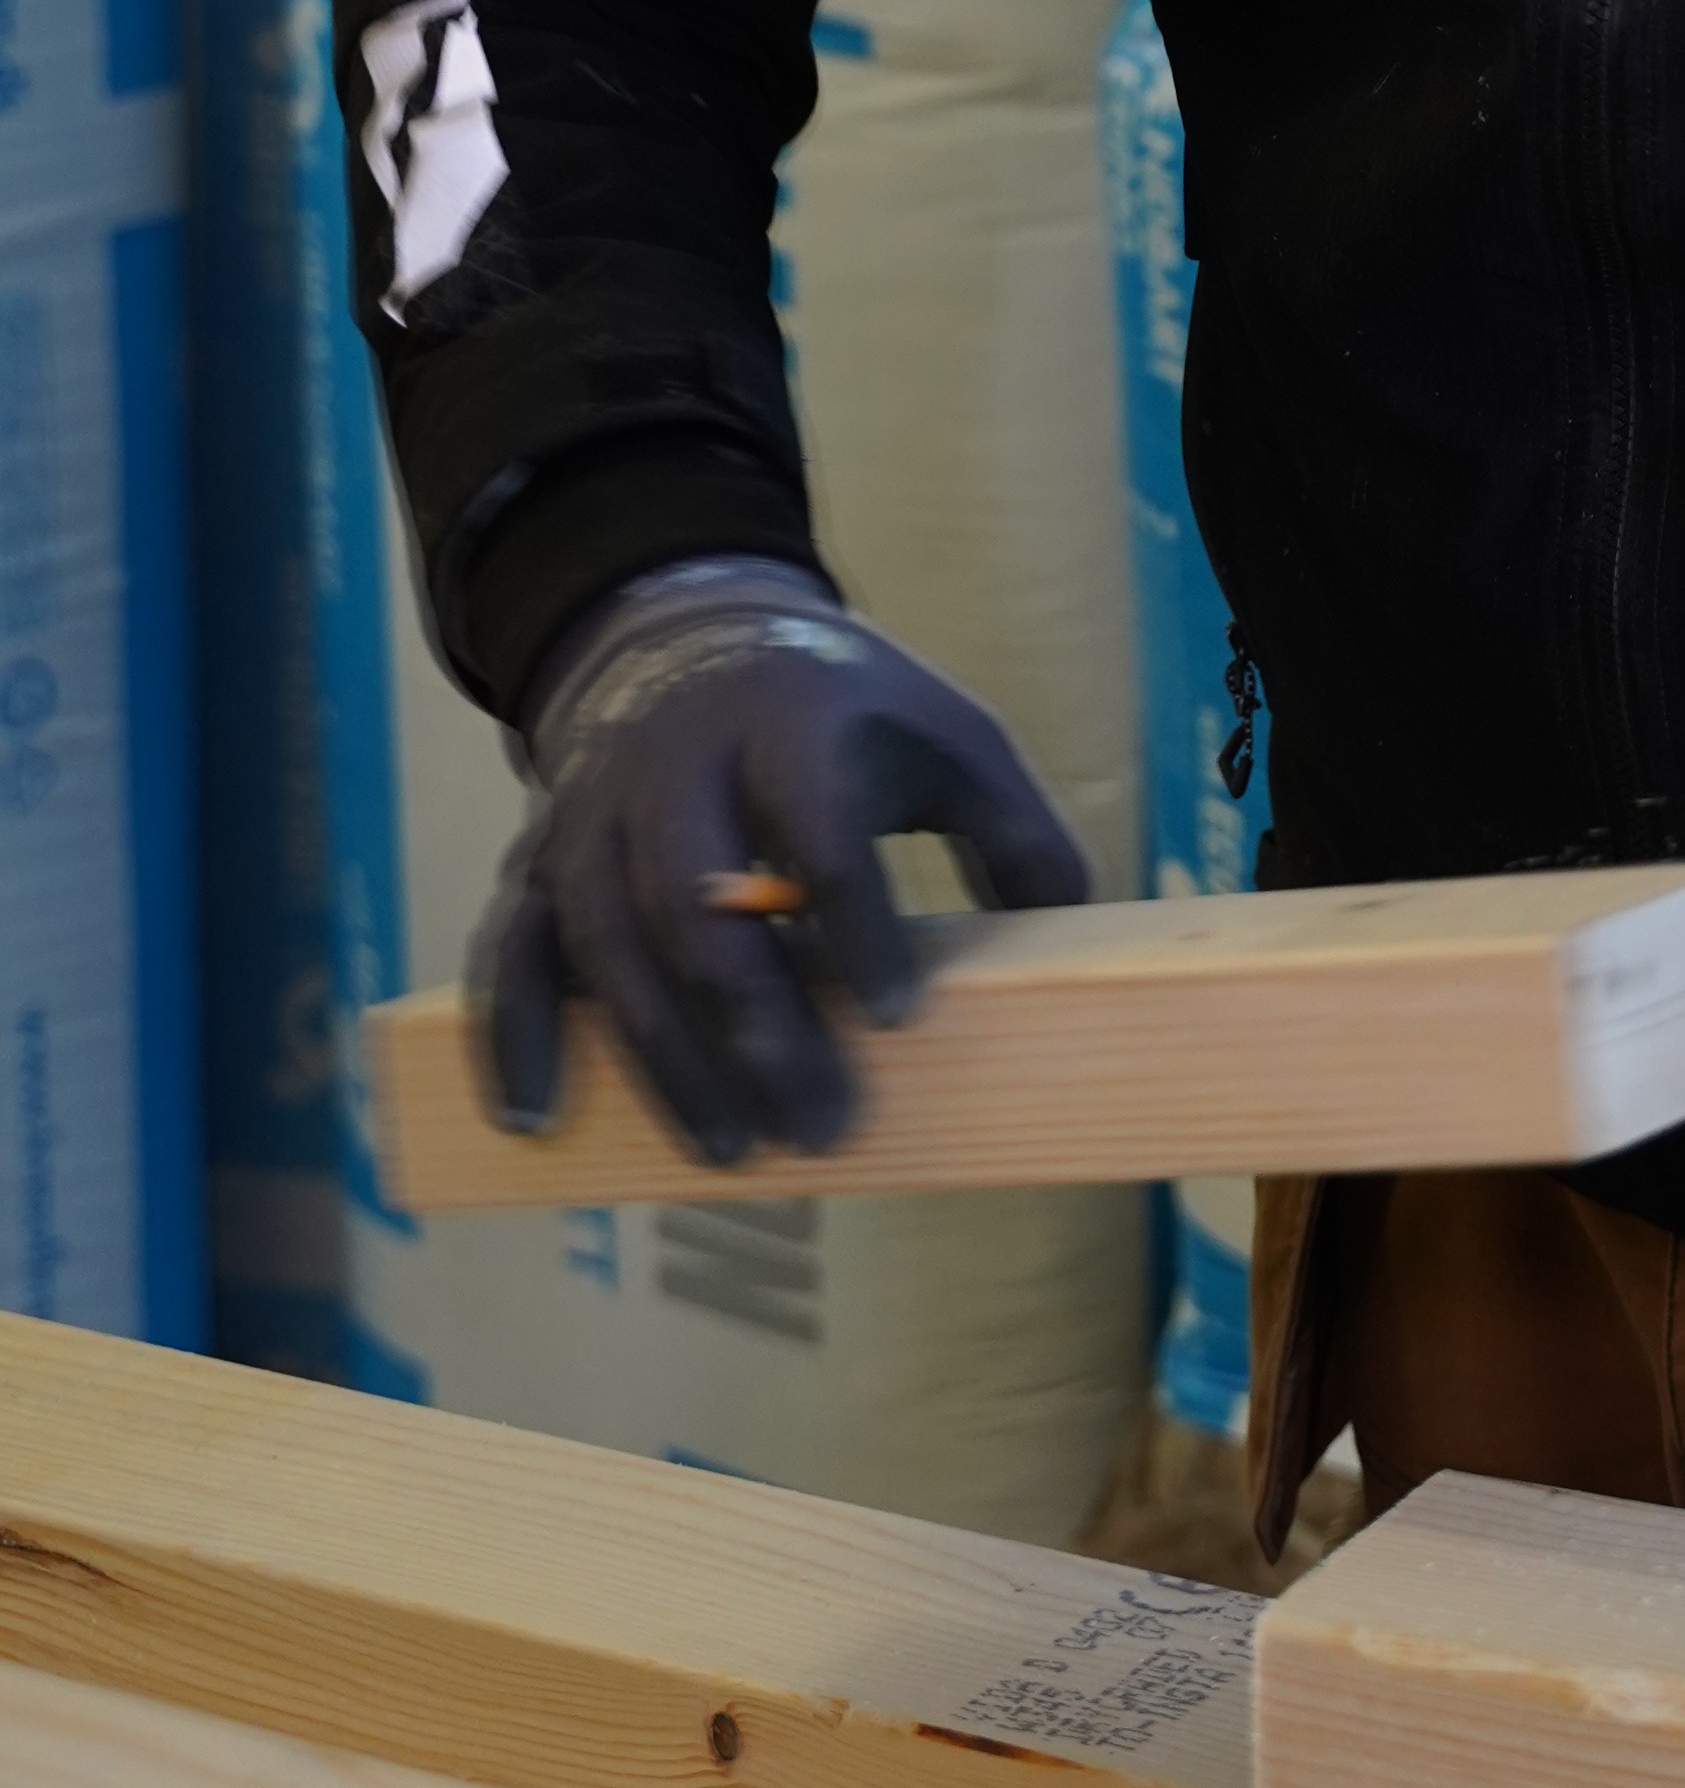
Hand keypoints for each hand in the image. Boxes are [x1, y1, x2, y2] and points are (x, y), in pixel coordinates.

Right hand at [480, 555, 1091, 1167]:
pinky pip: (509, 949)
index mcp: (791, 720)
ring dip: (662, 1055)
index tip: (899, 1019)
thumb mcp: (950, 736)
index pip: (817, 827)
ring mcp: (596, 810)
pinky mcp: (541, 855)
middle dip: (755, 1025)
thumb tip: (1073, 941)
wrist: (689, 636)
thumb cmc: (845, 715)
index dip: (855, 923)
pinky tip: (536, 1120)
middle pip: (698, 902)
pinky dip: (512, 1035)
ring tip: (727, 1151)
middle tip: (816, 1129)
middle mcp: (678, 762)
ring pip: (607, 941)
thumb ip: (1019, 832)